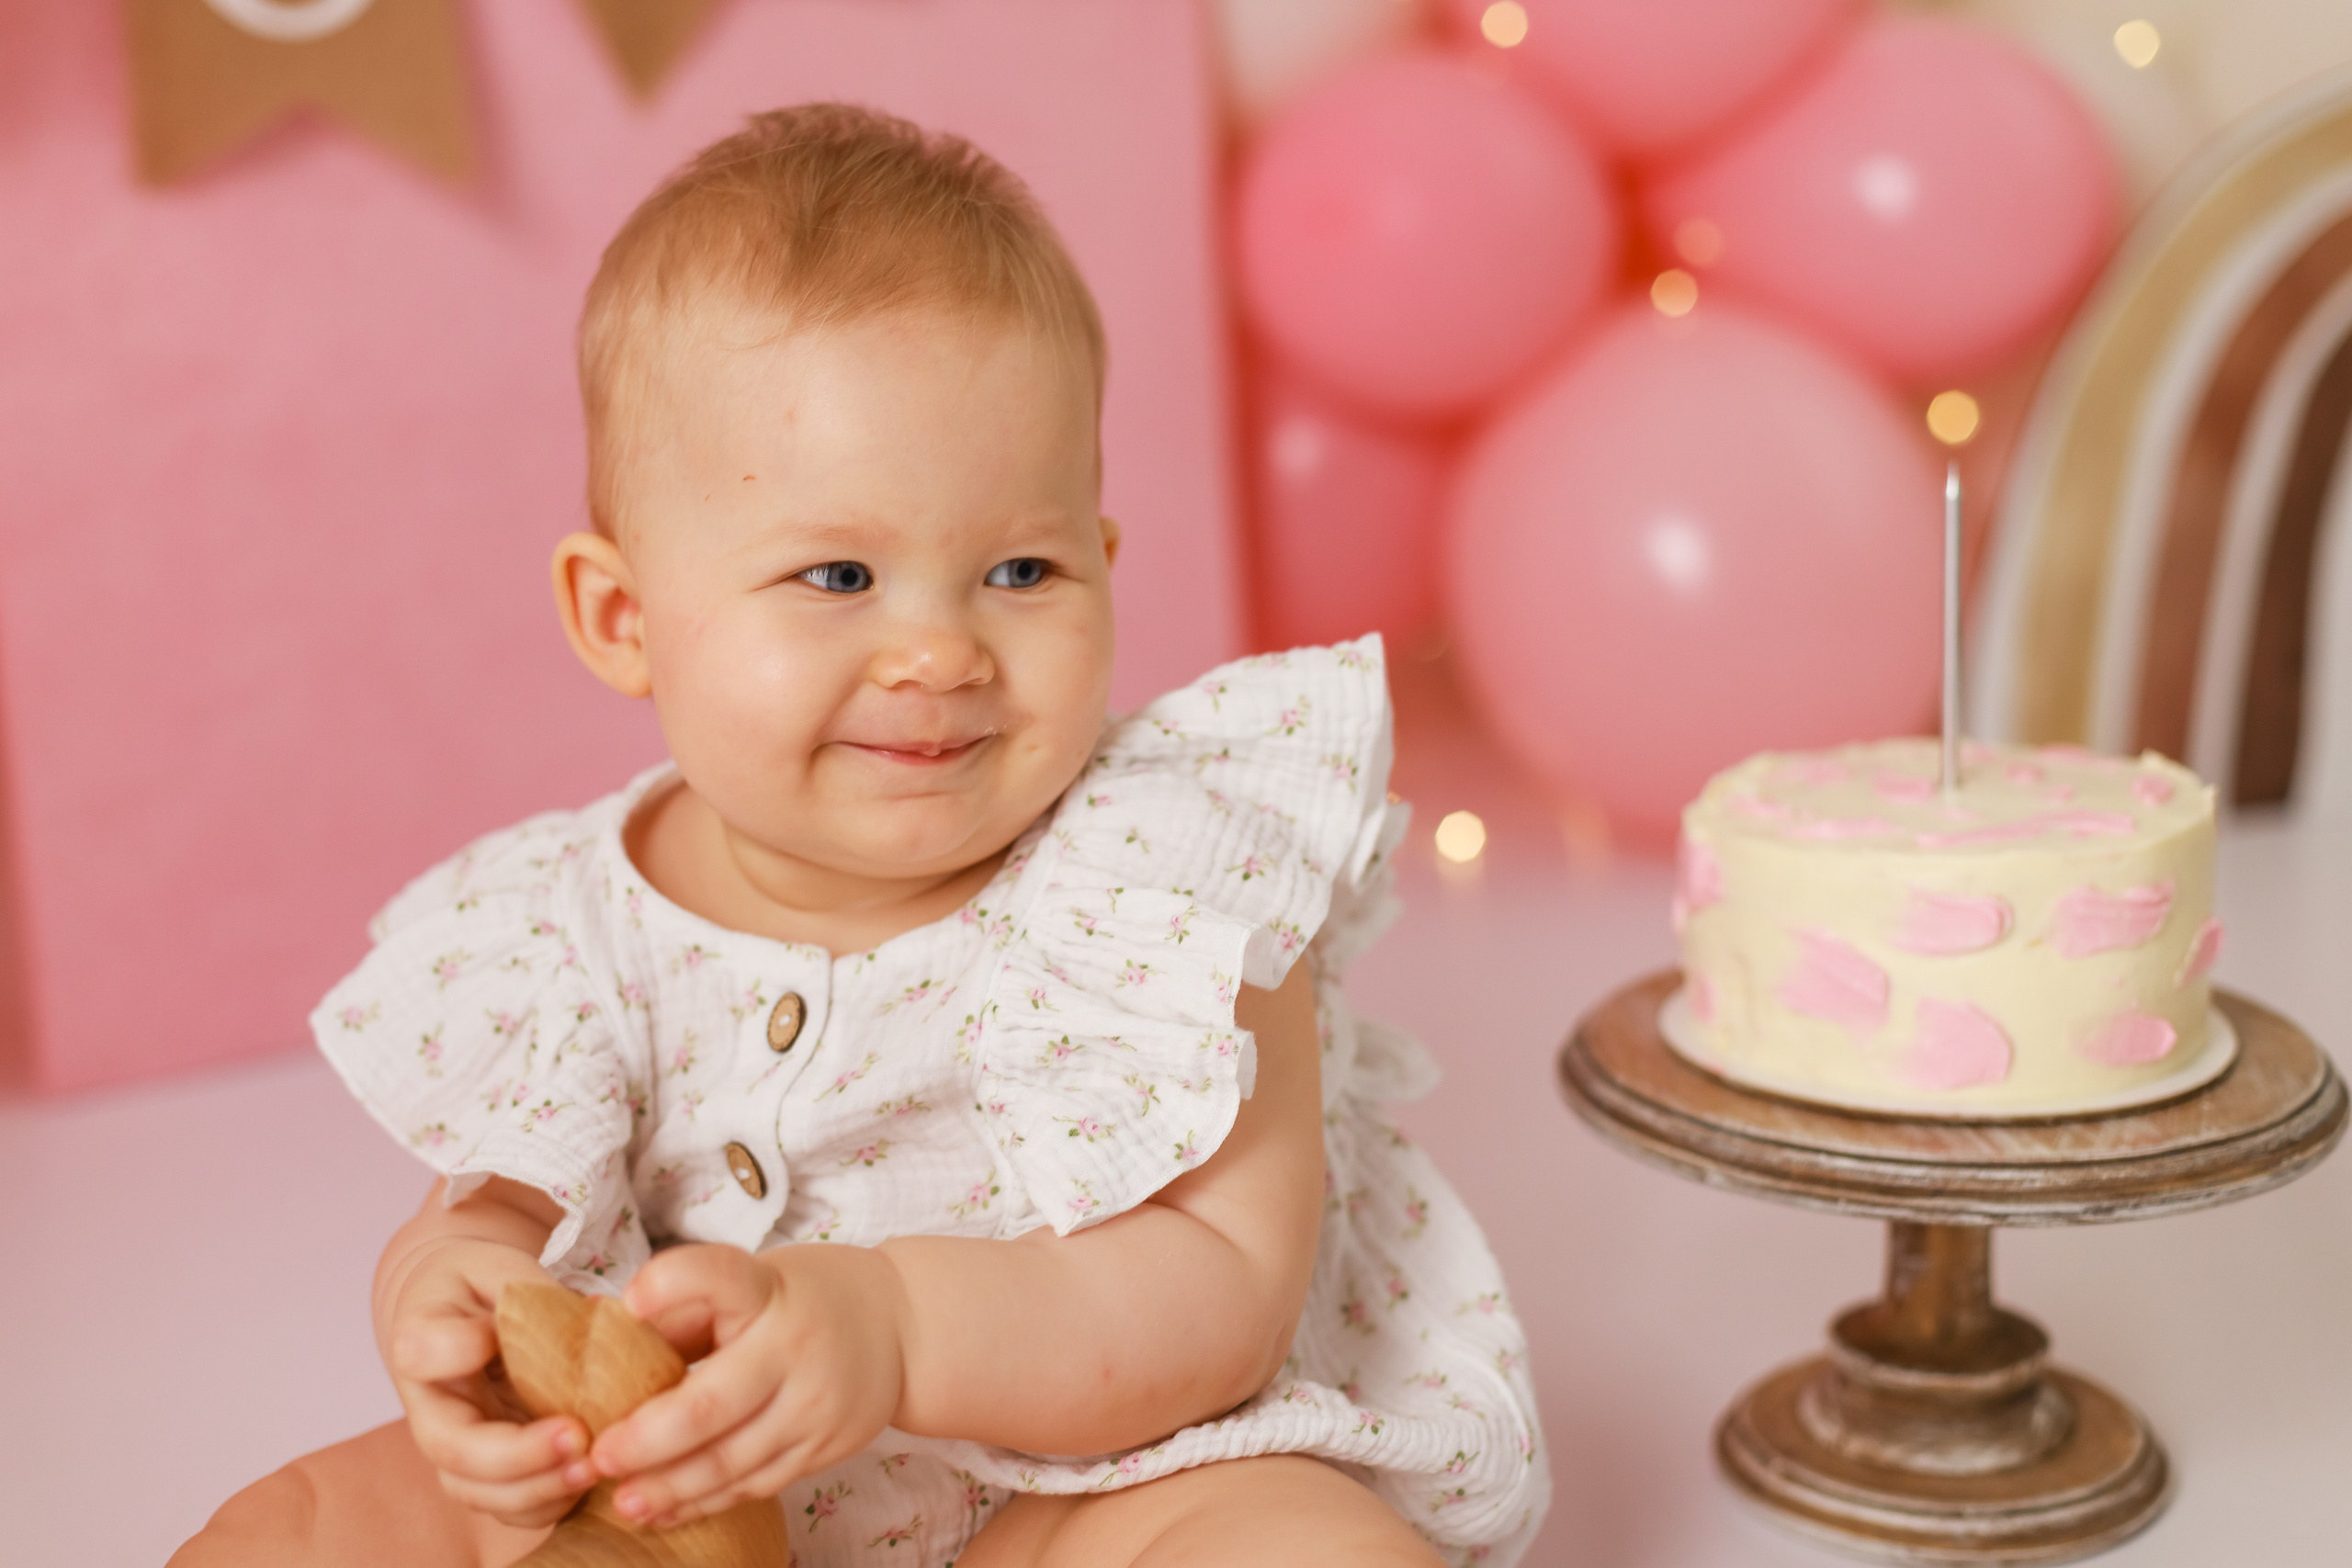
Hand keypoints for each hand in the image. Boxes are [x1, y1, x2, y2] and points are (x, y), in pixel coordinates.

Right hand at [381, 1236, 594, 1528]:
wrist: (465, 1313)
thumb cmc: (484, 1285)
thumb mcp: (497, 1266)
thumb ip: (522, 1290)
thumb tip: (556, 1325)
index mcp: (423, 1340)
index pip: (420, 1350)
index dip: (454, 1350)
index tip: (494, 1338)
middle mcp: (430, 1406)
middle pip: (452, 1450)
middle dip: (516, 1456)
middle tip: (577, 1437)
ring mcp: (457, 1447)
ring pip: (479, 1491)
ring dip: (538, 1489)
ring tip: (593, 1466)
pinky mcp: (489, 1472)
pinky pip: (511, 1506)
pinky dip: (550, 1502)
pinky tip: (592, 1479)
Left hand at [588, 1243, 906, 1527]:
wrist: (903, 1327)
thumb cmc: (806, 1298)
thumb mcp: (756, 1279)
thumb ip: (691, 1304)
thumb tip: (610, 1332)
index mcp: (768, 1292)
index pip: (722, 1276)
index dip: (674, 1284)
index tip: (631, 1302)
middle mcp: (795, 1349)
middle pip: (711, 1405)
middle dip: (647, 1441)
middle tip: (597, 1458)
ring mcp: (816, 1406)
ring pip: (732, 1461)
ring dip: (670, 1487)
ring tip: (623, 1500)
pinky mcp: (826, 1448)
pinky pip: (757, 1484)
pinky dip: (707, 1501)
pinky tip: (667, 1508)